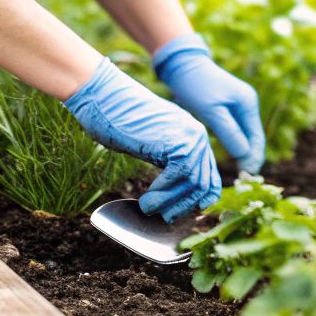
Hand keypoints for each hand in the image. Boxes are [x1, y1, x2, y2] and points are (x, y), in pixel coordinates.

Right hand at [64, 58, 220, 222]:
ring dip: (171, 202)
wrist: (105, 98)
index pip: (209, 176)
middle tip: (165, 217)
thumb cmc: (120, 121)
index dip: (197, 199)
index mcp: (194, 136)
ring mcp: (190, 137)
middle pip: (204, 183)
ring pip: (194, 183)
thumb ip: (167, 162)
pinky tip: (147, 198)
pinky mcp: (177, 140)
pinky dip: (163, 192)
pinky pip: (178, 176)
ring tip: (149, 209)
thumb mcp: (152, 145)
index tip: (180, 212)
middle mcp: (198, 136)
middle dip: (184, 206)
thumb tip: (172, 192)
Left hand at [152, 33, 265, 173]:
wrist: (182, 65)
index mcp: (248, 104)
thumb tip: (245, 156)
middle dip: (250, 157)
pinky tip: (229, 154)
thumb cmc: (196, 87)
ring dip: (243, 152)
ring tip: (238, 172)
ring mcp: (239, 105)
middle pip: (254, 137)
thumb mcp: (212, 112)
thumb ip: (230, 133)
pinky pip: (236, 129)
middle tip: (243, 179)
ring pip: (245, 134)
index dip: (253, 159)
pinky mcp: (228, 106)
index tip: (247, 178)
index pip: (257, 139)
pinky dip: (235, 143)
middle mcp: (248, 104)